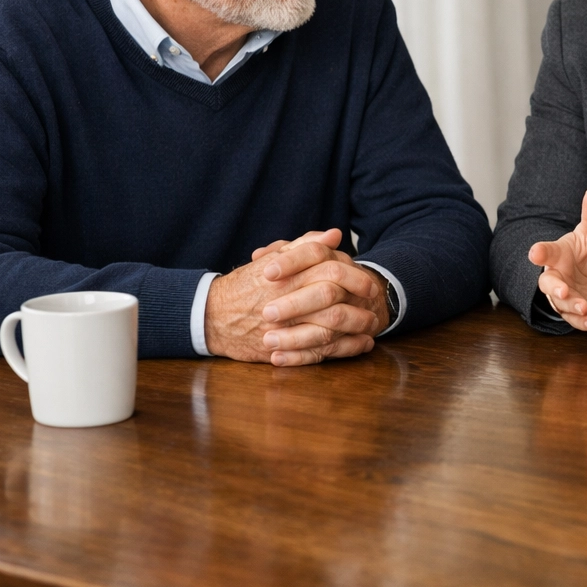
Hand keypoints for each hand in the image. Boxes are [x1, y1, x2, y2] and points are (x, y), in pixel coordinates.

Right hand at [205, 229, 387, 365]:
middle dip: (359, 301)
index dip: (355, 275)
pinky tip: (360, 344)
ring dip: (356, 326)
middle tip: (374, 302)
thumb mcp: (272, 260)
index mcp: (286, 275)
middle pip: (333, 299)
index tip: (368, 280)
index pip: (330, 270)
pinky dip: (345, 349)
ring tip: (371, 324)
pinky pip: (319, 352)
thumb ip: (304, 246)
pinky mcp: (282, 350)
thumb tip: (334, 234)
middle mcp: (286, 300)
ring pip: (329, 327)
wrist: (211, 316)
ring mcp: (283, 327)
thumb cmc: (246, 286)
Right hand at [530, 188, 586, 330]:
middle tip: (563, 290)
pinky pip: (573, 319)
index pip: (546, 252)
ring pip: (561, 303)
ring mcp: (563, 295)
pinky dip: (581, 323)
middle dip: (555, 288)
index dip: (540, 252)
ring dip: (572, 306)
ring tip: (584, 307)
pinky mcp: (574, 311)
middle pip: (548, 283)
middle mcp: (556, 276)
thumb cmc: (584, 253)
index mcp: (558, 255)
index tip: (535, 252)